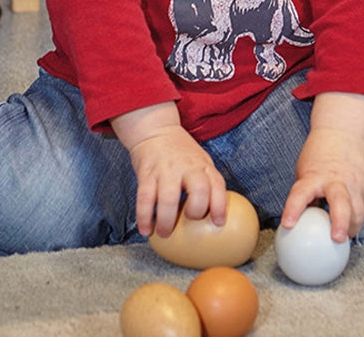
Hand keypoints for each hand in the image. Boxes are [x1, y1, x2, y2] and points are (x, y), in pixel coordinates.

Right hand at [111, 102, 226, 237]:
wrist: (155, 130)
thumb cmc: (181, 152)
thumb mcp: (200, 161)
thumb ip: (206, 182)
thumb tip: (212, 215)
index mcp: (203, 165)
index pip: (217, 185)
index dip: (220, 206)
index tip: (218, 223)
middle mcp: (187, 167)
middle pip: (199, 191)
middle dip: (195, 212)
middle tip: (188, 222)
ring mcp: (166, 170)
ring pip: (169, 199)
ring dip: (166, 221)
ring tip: (164, 233)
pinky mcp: (146, 173)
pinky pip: (145, 198)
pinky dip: (144, 217)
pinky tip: (146, 229)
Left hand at [280, 92, 363, 242]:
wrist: (342, 134)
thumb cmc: (319, 157)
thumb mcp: (306, 173)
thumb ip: (307, 197)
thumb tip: (301, 225)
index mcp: (314, 176)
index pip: (301, 194)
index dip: (293, 209)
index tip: (287, 224)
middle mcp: (335, 180)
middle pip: (340, 202)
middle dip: (341, 222)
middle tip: (337, 238)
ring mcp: (354, 183)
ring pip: (358, 211)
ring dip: (352, 227)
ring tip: (344, 237)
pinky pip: (363, 208)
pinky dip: (357, 218)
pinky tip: (352, 223)